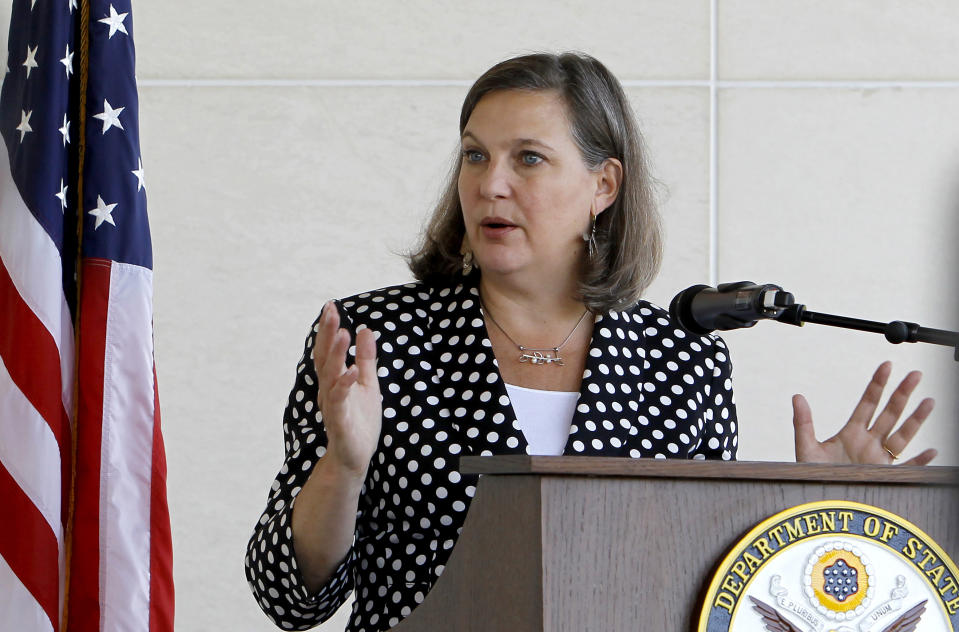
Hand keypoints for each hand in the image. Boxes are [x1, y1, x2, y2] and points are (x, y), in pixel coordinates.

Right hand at [313, 302, 382, 476]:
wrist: (354, 459)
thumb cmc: (359, 422)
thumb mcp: (368, 385)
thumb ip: (367, 359)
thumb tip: (365, 329)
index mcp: (334, 381)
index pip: (328, 351)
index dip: (328, 329)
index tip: (330, 306)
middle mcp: (329, 390)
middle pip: (325, 358)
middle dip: (327, 334)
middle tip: (330, 310)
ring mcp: (333, 406)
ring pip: (331, 376)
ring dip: (336, 355)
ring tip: (342, 334)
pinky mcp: (340, 422)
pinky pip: (340, 401)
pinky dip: (345, 385)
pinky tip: (352, 371)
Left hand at [792, 361, 936, 464]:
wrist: (819, 502)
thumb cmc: (813, 475)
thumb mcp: (806, 447)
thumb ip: (803, 422)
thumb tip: (797, 397)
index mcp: (852, 433)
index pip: (868, 403)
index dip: (877, 384)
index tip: (887, 365)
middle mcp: (869, 443)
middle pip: (890, 413)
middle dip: (902, 394)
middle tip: (915, 374)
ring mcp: (879, 459)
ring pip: (902, 435)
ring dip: (916, 420)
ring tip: (929, 402)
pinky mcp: (885, 477)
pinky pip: (907, 469)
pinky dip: (920, 462)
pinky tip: (931, 451)